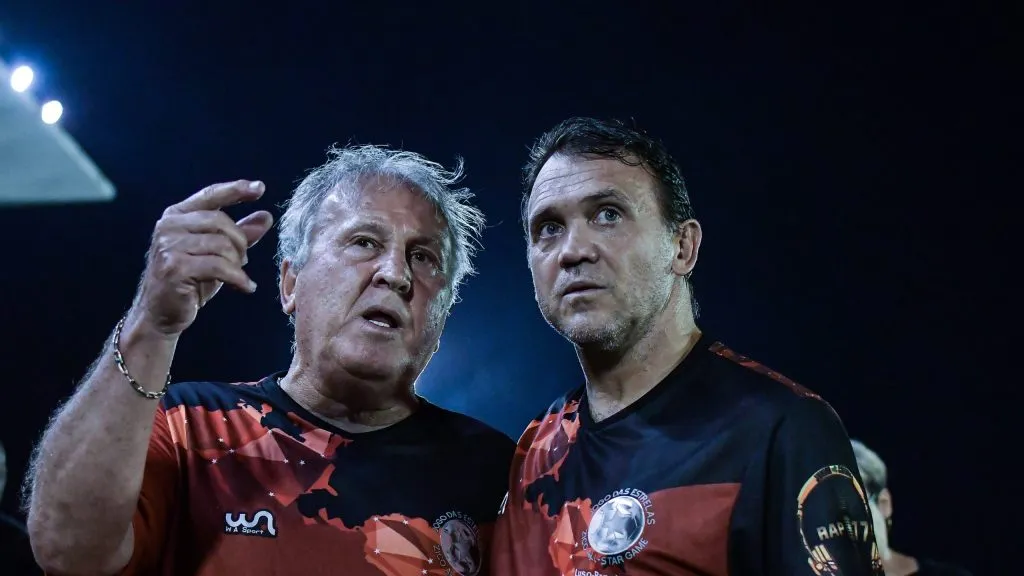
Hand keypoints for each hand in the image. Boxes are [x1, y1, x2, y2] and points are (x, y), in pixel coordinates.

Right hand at [132, 180, 274, 335]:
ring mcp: (169, 246)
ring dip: (237, 263)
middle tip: (244, 260)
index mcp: (176, 216)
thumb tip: (265, 217)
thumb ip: (239, 233)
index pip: (210, 195)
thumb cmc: (189, 281)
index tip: (259, 188)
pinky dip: (238, 278)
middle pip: (221, 222)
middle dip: (240, 242)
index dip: (236, 190)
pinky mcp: (175, 267)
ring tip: (237, 276)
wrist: (160, 313)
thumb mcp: (216, 253)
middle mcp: (169, 226)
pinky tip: (245, 287)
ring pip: (222, 245)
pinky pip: (220, 266)